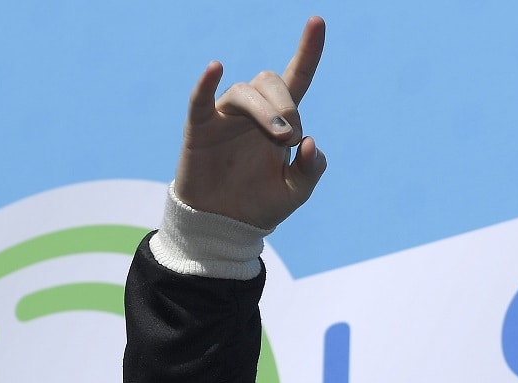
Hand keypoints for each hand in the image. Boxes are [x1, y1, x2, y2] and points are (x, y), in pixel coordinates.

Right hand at [173, 17, 327, 229]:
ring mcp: (224, 116)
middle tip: (291, 138)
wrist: (226, 225)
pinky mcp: (200, 127)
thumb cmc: (260, 204)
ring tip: (280, 138)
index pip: (296, 78)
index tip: (317, 21)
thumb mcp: (295, 193)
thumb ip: (310, 170)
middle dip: (287, 105)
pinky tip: (215, 67)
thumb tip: (310, 143)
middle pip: (270, 81)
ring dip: (267, 111)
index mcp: (279, 121)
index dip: (308, 51)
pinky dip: (206, 82)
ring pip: (245, 93)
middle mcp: (252, 112)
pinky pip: (200, 98)